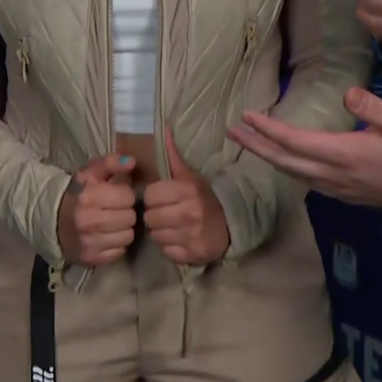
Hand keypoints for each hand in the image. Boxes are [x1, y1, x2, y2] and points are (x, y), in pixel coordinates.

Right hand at [57, 153, 136, 266]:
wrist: (49, 219)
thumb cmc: (75, 192)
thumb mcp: (89, 171)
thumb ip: (111, 162)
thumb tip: (132, 162)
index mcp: (90, 197)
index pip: (128, 197)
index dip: (125, 194)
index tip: (117, 195)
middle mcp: (90, 221)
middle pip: (130, 218)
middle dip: (125, 212)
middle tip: (116, 210)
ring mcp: (90, 242)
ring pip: (128, 236)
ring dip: (123, 229)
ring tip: (113, 223)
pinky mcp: (91, 258)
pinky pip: (119, 252)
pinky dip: (116, 244)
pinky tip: (107, 236)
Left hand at [142, 130, 231, 265]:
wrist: (232, 223)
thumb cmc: (205, 197)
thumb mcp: (190, 176)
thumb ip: (172, 156)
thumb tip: (161, 127)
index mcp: (186, 190)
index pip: (150, 196)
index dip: (153, 197)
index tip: (161, 198)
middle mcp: (188, 213)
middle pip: (150, 217)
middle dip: (155, 215)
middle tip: (165, 213)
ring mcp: (190, 236)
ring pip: (155, 236)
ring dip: (160, 232)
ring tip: (171, 226)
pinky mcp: (191, 254)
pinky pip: (166, 252)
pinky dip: (169, 247)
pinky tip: (178, 239)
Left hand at [229, 88, 381, 216]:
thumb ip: (372, 108)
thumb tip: (347, 94)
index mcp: (346, 155)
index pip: (296, 142)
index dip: (269, 131)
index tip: (247, 118)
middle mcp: (336, 176)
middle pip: (286, 162)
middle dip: (258, 146)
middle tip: (234, 132)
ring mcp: (341, 189)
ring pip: (295, 175)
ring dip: (270, 158)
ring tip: (252, 144)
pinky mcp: (348, 194)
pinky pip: (309, 182)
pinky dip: (289, 169)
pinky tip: (287, 162)